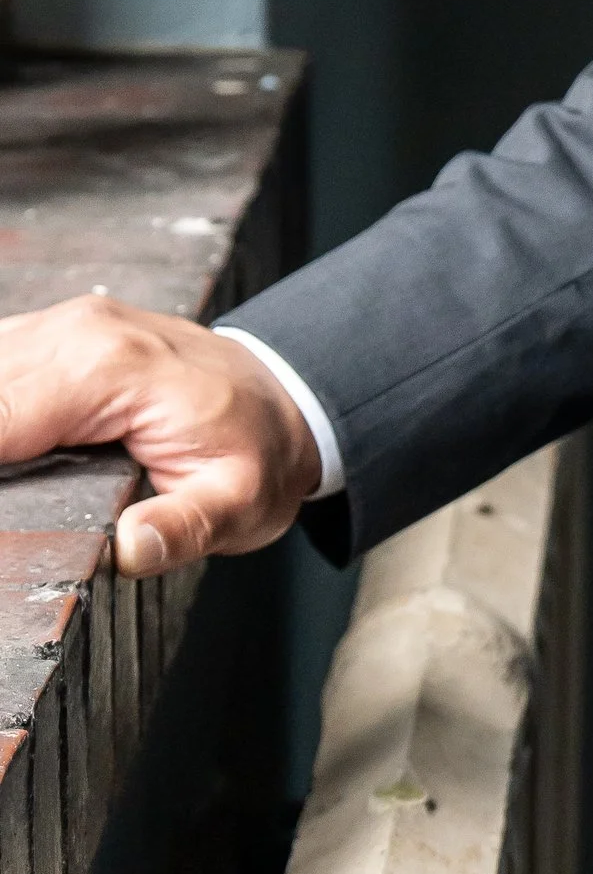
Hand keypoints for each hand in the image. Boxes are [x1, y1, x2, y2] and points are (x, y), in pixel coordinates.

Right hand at [0, 298, 322, 574]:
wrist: (283, 397)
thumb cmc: (256, 449)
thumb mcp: (241, 503)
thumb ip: (183, 527)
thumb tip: (128, 548)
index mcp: (109, 369)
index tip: (0, 505)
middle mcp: (76, 331)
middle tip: (5, 504)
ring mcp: (61, 325)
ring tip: (10, 489)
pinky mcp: (52, 334)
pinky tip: (9, 452)